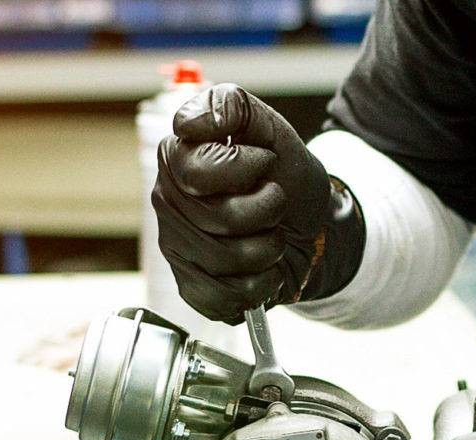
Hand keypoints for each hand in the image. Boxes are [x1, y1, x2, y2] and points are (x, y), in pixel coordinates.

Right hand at [153, 84, 363, 322]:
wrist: (308, 223)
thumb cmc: (285, 175)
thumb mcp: (269, 127)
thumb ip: (231, 106)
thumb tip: (189, 123)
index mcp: (176, 157)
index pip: (198, 173)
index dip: (244, 169)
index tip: (265, 162)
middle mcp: (167, 203)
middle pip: (218, 219)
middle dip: (266, 209)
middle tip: (274, 200)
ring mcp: (176, 248)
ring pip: (226, 260)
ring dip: (268, 248)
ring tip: (270, 233)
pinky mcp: (192, 287)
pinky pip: (225, 297)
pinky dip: (259, 284)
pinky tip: (262, 267)